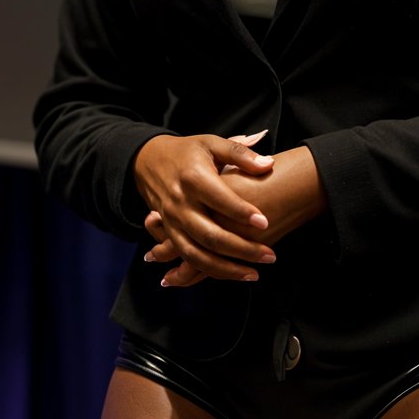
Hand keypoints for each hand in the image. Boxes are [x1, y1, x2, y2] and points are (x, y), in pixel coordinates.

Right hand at [136, 131, 275, 285]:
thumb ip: (240, 153)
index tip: (265, 222)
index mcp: (193, 178)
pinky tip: (231, 274)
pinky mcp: (169, 233)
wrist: (149, 160)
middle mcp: (180, 203)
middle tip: (270, 256)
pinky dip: (208, 271)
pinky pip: (188, 258)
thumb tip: (269, 164)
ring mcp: (172, 222)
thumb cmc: (188, 152)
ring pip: (197, 255)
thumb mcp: (212, 143)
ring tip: (254, 274)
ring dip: (225, 269)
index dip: (242, 213)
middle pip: (211, 235)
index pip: (220, 200)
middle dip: (242, 250)